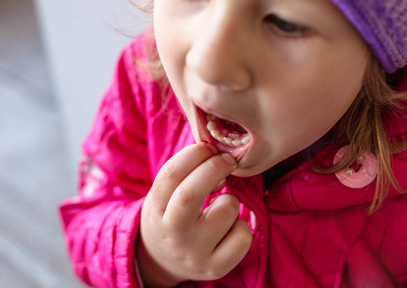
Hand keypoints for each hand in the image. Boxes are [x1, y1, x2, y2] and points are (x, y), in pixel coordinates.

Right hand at [137, 143, 251, 286]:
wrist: (164, 262)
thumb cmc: (171, 216)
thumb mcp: (165, 196)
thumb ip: (184, 175)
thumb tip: (220, 155)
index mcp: (155, 210)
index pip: (170, 175)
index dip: (193, 154)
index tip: (209, 147)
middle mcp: (172, 234)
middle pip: (190, 193)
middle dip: (215, 168)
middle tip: (227, 160)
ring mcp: (194, 254)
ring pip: (226, 209)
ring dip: (230, 198)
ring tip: (219, 207)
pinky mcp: (216, 268)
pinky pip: (242, 235)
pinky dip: (241, 225)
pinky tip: (228, 228)